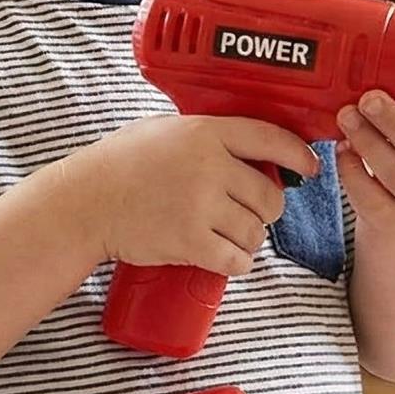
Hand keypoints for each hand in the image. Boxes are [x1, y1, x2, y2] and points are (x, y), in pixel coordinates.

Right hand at [61, 115, 321, 276]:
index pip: (270, 139)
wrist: (84, 202)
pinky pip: (237, 259)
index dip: (298, 155)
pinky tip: (227, 258)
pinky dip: (237, 263)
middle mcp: (209, 167)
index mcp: (206, 133)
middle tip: (249, 213)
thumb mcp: (164, 129)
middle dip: (266, 210)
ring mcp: (200, 205)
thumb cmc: (119, 164)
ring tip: (228, 236)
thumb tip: (251, 144)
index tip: (310, 167)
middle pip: (269, 195)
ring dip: (249, 239)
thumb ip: (206, 134)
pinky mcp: (190, 241)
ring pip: (256, 231)